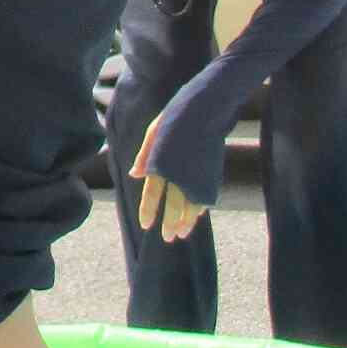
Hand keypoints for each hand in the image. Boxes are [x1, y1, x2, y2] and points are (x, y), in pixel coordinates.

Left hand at [129, 115, 207, 242]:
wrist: (206, 110)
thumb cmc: (176, 117)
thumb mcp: (154, 132)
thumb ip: (145, 156)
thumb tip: (135, 175)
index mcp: (160, 163)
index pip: (152, 194)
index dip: (149, 210)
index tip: (146, 225)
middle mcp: (178, 174)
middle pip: (173, 206)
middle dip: (169, 223)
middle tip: (167, 238)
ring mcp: (196, 175)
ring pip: (191, 206)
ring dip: (186, 222)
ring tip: (181, 234)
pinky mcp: (211, 175)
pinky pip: (205, 197)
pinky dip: (200, 208)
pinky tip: (197, 215)